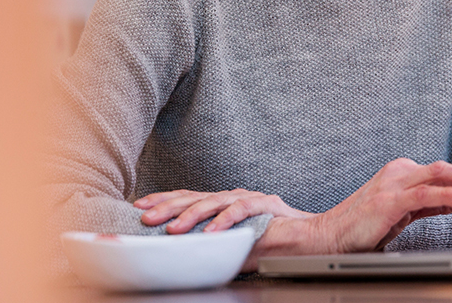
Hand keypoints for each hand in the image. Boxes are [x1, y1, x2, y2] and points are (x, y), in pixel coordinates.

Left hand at [133, 188, 312, 234]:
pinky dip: (224, 221)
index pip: (188, 197)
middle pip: (194, 197)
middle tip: (146, 216)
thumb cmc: (274, 242)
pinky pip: (241, 211)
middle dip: (167, 207)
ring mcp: (248, 199)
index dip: (164, 200)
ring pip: (214, 202)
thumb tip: (183, 255)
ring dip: (191, 215)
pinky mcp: (265, 205)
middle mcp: (232, 197)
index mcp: (223, 203)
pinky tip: (211, 232)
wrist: (311, 237)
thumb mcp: (234, 245)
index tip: (140, 206)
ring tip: (174, 228)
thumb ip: (213, 245)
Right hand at [320, 158, 451, 251]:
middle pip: (447, 170)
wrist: (327, 236)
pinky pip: (428, 194)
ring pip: (442, 175)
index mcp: (402, 174)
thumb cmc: (362, 227)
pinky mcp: (390, 200)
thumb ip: (428, 203)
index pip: (445, 178)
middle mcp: (399, 173)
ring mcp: (394, 183)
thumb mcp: (401, 212)